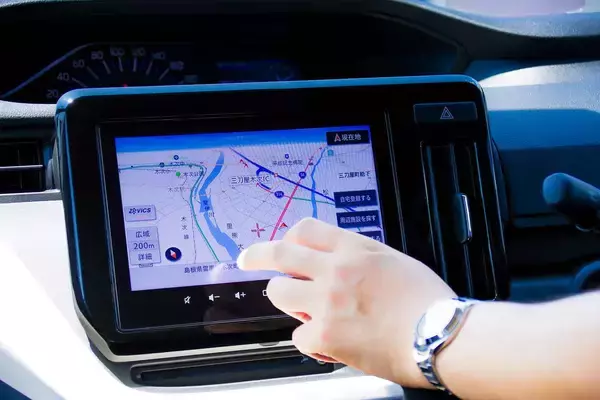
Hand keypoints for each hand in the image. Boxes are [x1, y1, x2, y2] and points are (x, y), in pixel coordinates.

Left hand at [238, 218, 455, 387]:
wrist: (440, 336)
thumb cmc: (427, 302)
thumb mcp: (395, 261)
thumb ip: (361, 256)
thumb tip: (339, 259)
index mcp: (355, 249)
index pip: (306, 229)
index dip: (287, 236)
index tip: (278, 243)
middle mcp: (336, 270)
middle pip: (280, 254)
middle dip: (257, 255)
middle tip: (246, 259)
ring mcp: (326, 302)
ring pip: (279, 293)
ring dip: (286, 301)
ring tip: (304, 309)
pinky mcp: (325, 334)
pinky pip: (297, 335)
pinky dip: (310, 339)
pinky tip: (327, 341)